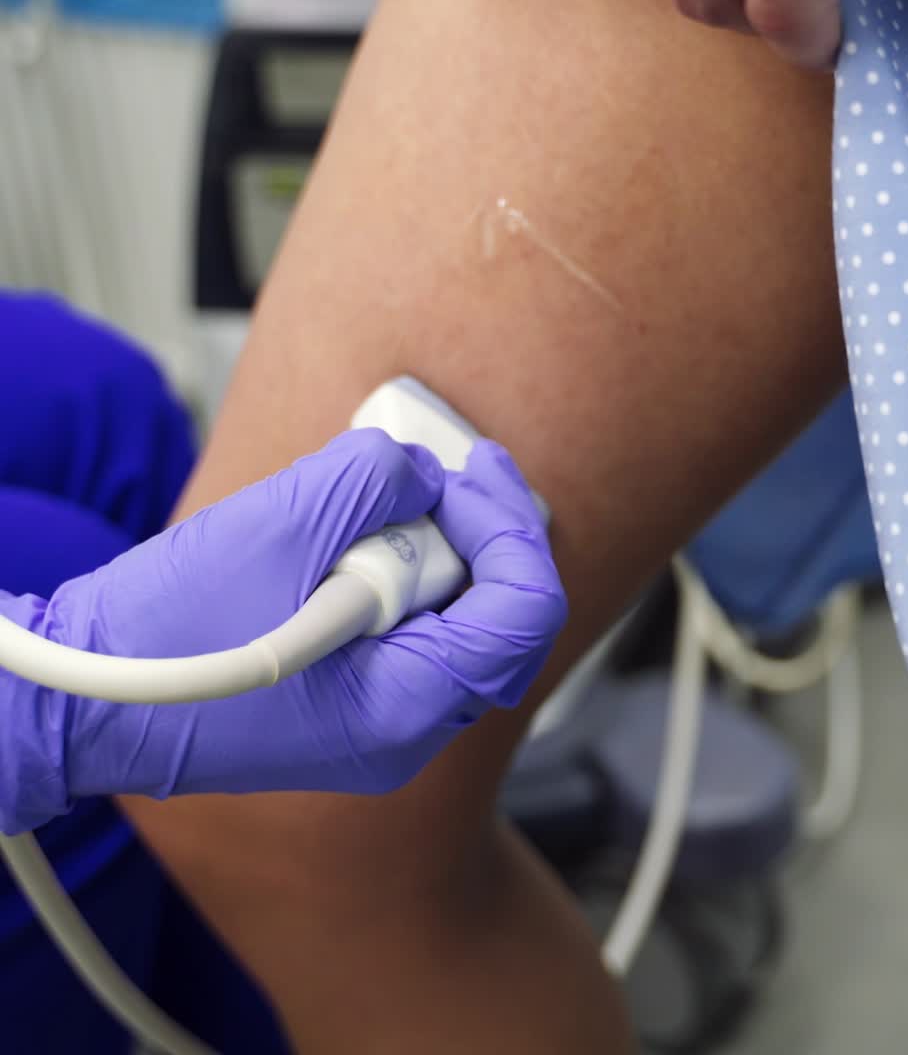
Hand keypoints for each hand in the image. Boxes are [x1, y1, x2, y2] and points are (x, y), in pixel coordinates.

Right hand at [0, 429, 564, 831]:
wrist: (85, 697)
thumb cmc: (164, 633)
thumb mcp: (283, 522)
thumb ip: (379, 479)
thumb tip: (425, 475)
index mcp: (404, 709)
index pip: (524, 613)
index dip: (509, 526)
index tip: (473, 473)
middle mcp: (408, 733)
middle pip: (500, 616)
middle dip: (475, 531)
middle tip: (433, 477)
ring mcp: (382, 725)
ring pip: (460, 621)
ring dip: (434, 549)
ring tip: (379, 508)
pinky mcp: (355, 705)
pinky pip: (415, 631)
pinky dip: (403, 575)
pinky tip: (357, 541)